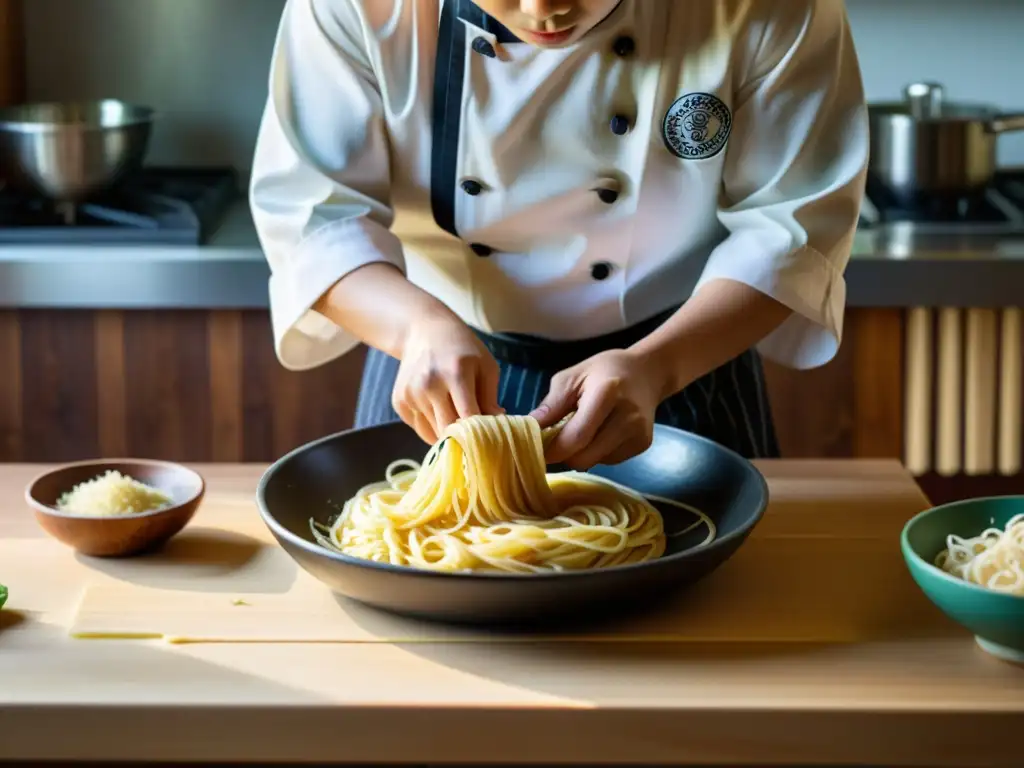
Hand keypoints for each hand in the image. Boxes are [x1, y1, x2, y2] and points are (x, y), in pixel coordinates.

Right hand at [393, 309, 503, 443]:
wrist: (423, 330)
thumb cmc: (462, 349)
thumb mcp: (485, 365)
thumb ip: (491, 397)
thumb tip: (496, 423)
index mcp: (455, 374)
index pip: (467, 417)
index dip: (478, 431)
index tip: (487, 435)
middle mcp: (429, 384)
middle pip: (447, 429)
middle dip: (462, 436)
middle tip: (472, 431)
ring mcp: (411, 394)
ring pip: (432, 433)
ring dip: (446, 431)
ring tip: (454, 413)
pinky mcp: (399, 401)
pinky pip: (419, 428)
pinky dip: (431, 426)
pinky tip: (437, 408)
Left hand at [530, 349, 666, 469]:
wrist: (647, 372)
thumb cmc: (603, 371)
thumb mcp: (572, 377)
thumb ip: (551, 404)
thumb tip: (528, 428)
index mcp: (607, 394)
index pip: (576, 437)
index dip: (553, 449)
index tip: (537, 448)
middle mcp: (627, 417)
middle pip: (585, 457)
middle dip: (565, 454)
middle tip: (556, 440)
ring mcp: (638, 433)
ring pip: (595, 462)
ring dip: (581, 453)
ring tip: (582, 430)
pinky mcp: (643, 444)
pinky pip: (609, 460)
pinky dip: (597, 452)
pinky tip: (600, 433)